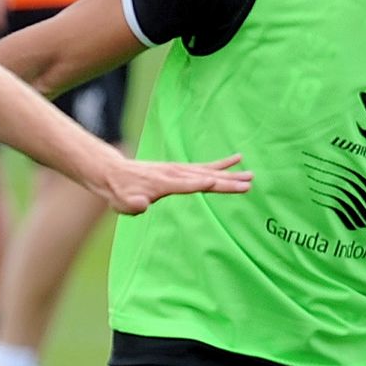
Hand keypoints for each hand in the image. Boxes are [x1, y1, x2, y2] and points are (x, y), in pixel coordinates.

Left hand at [91, 154, 251, 214]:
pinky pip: (205, 166)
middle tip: (249, 182)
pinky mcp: (181, 169)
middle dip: (228, 181)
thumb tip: (142, 205)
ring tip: (251, 175)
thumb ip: (134, 205)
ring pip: (210, 171)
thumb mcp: (123, 203)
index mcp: (165, 183)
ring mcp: (179, 169)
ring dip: (230, 174)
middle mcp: (175, 174)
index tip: (218, 182)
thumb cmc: (120, 193)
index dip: (203, 184)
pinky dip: (221, 164)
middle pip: (207, 177)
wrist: (115, 173)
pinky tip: (236, 160)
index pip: (188, 185)